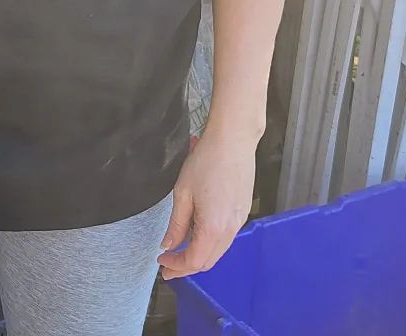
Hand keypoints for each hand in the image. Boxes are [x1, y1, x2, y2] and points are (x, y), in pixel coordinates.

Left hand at [157, 132, 254, 280]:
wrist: (233, 140)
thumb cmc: (207, 160)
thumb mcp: (183, 192)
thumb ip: (176, 224)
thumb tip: (169, 245)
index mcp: (213, 228)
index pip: (194, 261)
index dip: (176, 266)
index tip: (162, 262)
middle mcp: (230, 230)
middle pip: (208, 261)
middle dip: (186, 266)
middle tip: (168, 263)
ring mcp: (239, 222)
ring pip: (218, 251)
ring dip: (198, 254)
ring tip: (180, 248)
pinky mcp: (243, 213)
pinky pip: (226, 238)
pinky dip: (210, 243)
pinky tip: (197, 232)